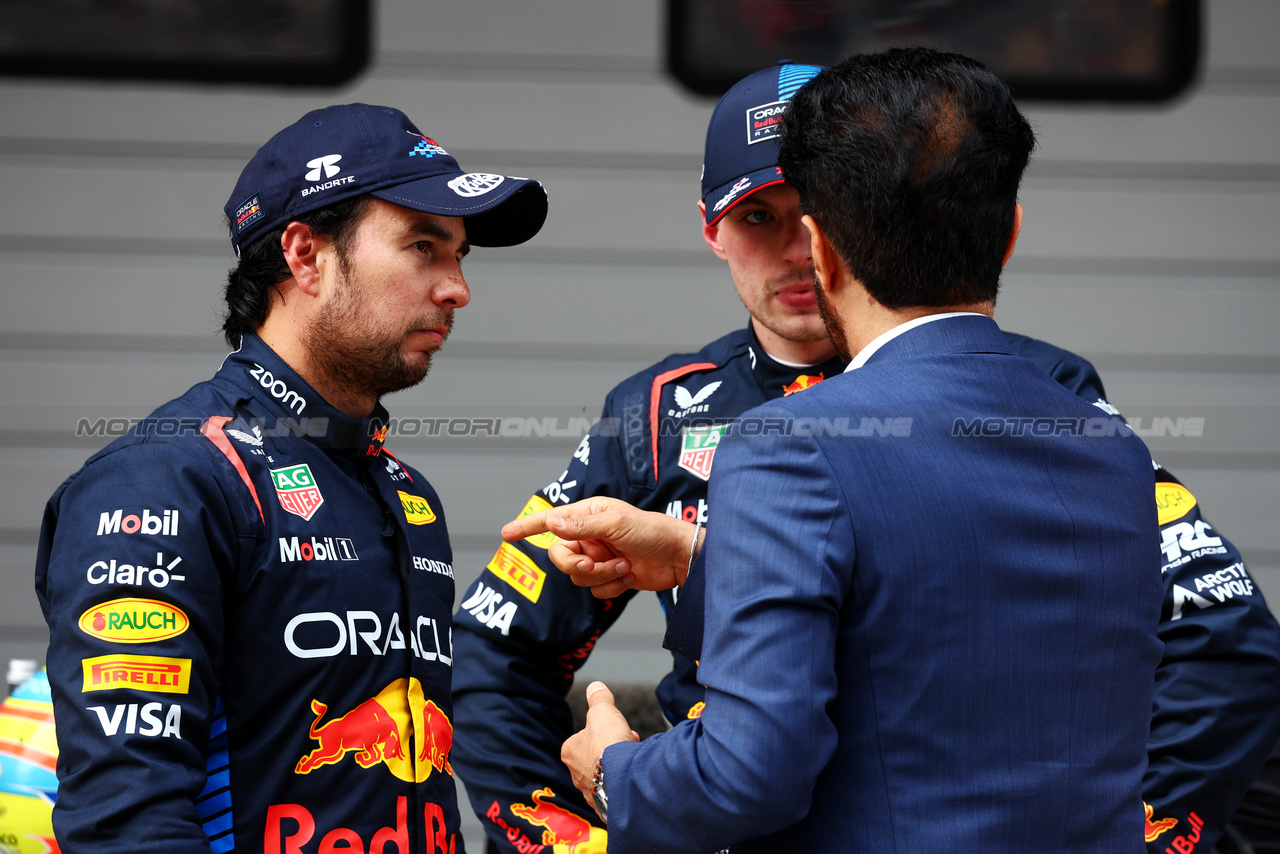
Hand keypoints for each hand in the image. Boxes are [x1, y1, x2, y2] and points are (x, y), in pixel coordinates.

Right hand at [502, 496, 701, 597]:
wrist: (677, 559)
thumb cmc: (652, 532)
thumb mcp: (616, 524)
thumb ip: (582, 526)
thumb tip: (552, 523)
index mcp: (587, 515)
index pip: (550, 521)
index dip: (527, 527)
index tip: (506, 533)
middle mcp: (589, 535)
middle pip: (560, 557)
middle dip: (579, 565)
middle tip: (598, 564)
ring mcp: (598, 557)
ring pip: (577, 577)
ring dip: (600, 576)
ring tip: (623, 566)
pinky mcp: (608, 577)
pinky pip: (594, 590)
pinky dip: (611, 587)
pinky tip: (628, 576)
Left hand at [561, 681, 638, 814]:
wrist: (623, 778)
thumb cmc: (608, 744)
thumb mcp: (603, 711)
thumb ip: (599, 698)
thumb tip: (595, 687)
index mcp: (570, 751)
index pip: (583, 737)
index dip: (603, 730)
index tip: (618, 728)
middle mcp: (576, 775)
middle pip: (596, 757)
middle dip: (613, 749)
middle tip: (629, 743)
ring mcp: (590, 793)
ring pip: (605, 776)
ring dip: (619, 767)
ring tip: (633, 761)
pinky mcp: (605, 806)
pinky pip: (614, 793)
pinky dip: (624, 784)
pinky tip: (633, 778)